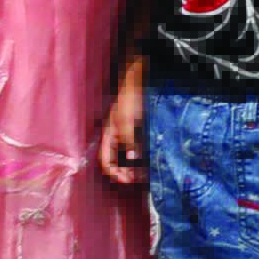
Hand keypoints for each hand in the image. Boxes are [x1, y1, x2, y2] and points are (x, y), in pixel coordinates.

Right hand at [98, 61, 146, 187]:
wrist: (137, 78)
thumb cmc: (129, 98)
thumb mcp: (128, 121)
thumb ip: (129, 141)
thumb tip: (133, 160)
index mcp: (109, 136)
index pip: (106, 162)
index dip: (116, 174)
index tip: (129, 180)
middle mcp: (116, 137)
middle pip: (117, 162)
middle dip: (127, 173)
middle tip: (141, 179)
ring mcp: (126, 133)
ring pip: (129, 156)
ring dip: (136, 166)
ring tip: (148, 172)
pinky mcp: (137, 128)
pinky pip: (138, 147)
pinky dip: (143, 155)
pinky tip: (153, 158)